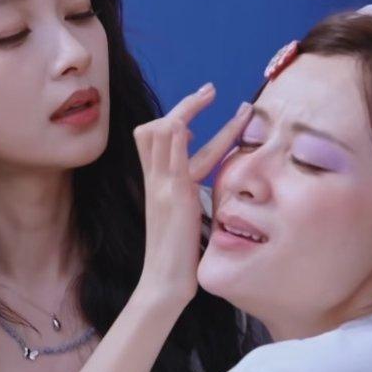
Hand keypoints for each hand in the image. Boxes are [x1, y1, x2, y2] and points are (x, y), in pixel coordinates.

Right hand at [133, 83, 252, 306]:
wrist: (164, 281)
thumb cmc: (177, 256)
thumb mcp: (179, 217)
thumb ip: (184, 193)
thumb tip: (197, 176)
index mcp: (156, 183)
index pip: (153, 136)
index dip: (174, 119)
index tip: (196, 116)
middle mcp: (156, 179)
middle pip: (157, 126)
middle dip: (186, 104)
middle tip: (210, 90)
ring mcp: (164, 186)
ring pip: (166, 134)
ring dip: (191, 108)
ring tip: (217, 96)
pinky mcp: (176, 198)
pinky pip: (173, 159)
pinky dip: (178, 136)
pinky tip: (189, 124)